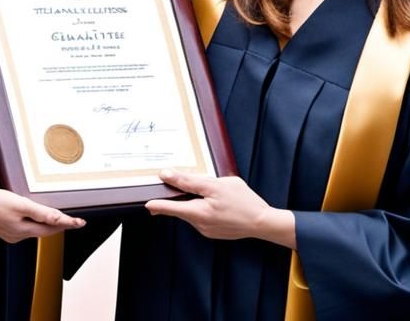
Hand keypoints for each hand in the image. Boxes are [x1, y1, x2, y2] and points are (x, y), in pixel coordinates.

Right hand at [0, 188, 85, 243]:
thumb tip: (58, 219)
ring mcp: (10, 234)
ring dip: (45, 223)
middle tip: (73, 220)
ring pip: (33, 229)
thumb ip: (40, 212)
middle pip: (44, 231)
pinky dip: (32, 222)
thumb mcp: (19, 204)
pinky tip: (33, 216)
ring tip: (57, 217)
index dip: (67, 224)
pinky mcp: (4, 229)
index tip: (80, 222)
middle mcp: (18, 236)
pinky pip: (24, 227)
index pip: (52, 229)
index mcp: (24, 230)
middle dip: (58, 225)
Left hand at [145, 170, 295, 247]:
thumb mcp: (218, 185)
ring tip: (215, 196)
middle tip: (175, 187)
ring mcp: (207, 230)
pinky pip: (202, 218)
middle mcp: (200, 224)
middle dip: (181, 198)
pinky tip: (219, 205)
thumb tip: (173, 177)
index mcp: (199, 212)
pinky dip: (205, 209)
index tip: (147, 203)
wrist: (262, 223)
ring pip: (193, 212)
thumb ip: (192, 181)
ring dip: (196, 203)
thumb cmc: (244, 201)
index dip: (158, 205)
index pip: (172, 208)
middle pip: (182, 209)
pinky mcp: (213, 232)